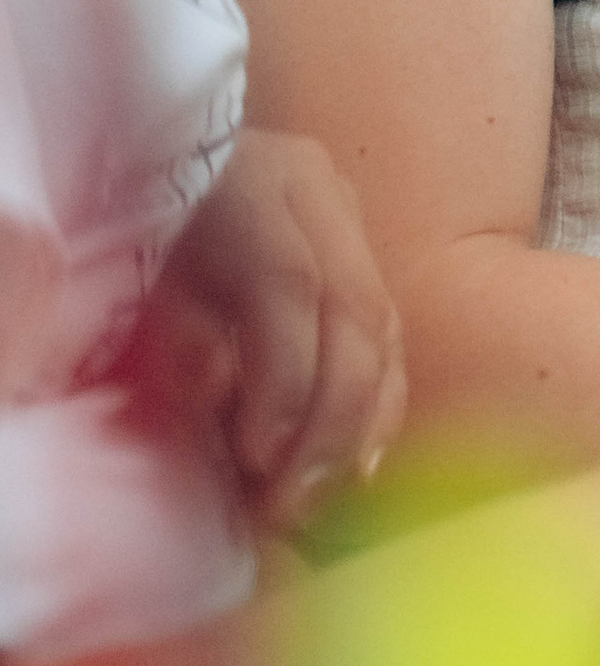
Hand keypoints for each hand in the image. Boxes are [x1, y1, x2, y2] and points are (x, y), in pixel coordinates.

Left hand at [124, 129, 404, 529]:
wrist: (159, 161)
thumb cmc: (139, 229)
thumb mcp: (143, 277)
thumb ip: (182, 340)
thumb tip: (225, 417)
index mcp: (249, 181)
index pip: (286, 281)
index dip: (281, 379)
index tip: (255, 460)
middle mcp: (316, 192)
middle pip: (356, 310)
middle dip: (331, 421)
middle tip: (293, 504)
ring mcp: (350, 219)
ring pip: (386, 330)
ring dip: (361, 426)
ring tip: (322, 497)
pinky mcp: (368, 254)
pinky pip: (393, 339)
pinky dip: (378, 409)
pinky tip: (358, 465)